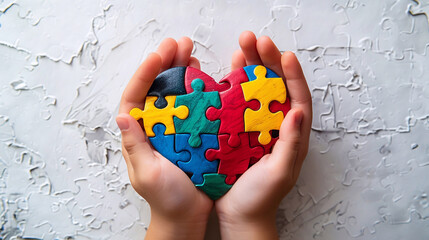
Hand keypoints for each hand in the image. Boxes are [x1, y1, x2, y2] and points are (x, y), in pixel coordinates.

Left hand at [116, 37, 212, 239]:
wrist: (187, 216)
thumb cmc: (166, 199)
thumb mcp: (148, 173)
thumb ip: (136, 145)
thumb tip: (123, 115)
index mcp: (137, 135)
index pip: (136, 98)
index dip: (145, 74)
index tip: (159, 55)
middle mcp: (153, 128)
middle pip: (155, 88)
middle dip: (165, 63)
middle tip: (180, 44)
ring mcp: (172, 129)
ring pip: (173, 93)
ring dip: (181, 71)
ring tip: (192, 53)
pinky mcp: (189, 132)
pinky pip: (191, 105)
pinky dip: (196, 89)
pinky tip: (203, 76)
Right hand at [215, 31, 312, 238]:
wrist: (239, 215)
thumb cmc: (261, 199)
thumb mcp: (278, 172)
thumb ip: (289, 143)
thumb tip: (298, 111)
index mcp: (293, 136)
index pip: (298, 98)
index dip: (292, 76)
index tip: (283, 55)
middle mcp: (277, 127)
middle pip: (276, 87)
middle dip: (268, 61)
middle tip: (254, 40)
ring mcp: (257, 127)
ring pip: (257, 89)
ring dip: (251, 67)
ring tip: (241, 46)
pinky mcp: (239, 130)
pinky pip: (239, 102)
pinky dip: (235, 84)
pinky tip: (229, 69)